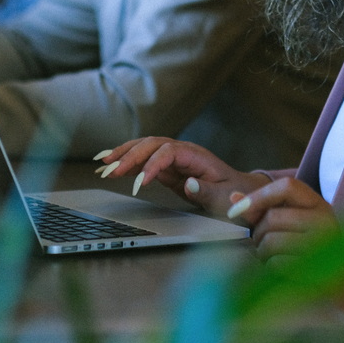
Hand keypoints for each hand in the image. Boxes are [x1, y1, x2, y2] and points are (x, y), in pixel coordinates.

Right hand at [94, 137, 269, 216]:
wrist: (241, 191)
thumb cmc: (235, 194)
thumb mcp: (226, 197)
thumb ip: (207, 192)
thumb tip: (187, 184)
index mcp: (196, 155)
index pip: (168, 152)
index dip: (152, 164)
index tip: (140, 182)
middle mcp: (182, 151)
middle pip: (151, 145)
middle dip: (129, 156)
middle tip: (110, 171)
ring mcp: (174, 157)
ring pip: (144, 148)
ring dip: (123, 155)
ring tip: (102, 165)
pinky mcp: (168, 168)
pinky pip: (144, 160)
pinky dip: (127, 161)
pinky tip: (111, 165)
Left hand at [226, 176, 338, 260]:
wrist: (337, 282)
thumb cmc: (304, 244)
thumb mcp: (288, 219)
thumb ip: (262, 207)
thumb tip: (233, 197)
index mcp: (317, 203)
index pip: (287, 186)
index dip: (258, 195)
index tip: (235, 211)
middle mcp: (325, 221)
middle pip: (273, 217)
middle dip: (258, 232)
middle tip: (260, 242)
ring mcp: (323, 246)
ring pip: (271, 241)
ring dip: (262, 251)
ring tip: (269, 255)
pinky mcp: (317, 270)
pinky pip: (277, 263)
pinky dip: (270, 267)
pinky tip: (278, 268)